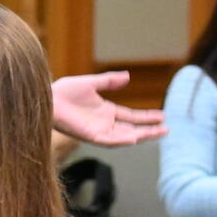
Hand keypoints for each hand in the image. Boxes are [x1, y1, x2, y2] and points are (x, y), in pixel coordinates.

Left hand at [51, 71, 166, 145]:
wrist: (49, 98)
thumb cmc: (65, 91)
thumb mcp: (92, 83)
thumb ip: (109, 81)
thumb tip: (128, 77)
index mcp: (106, 111)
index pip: (132, 116)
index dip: (147, 117)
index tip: (163, 116)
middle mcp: (105, 123)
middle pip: (133, 128)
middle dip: (150, 130)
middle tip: (167, 129)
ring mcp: (99, 130)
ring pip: (125, 136)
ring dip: (141, 135)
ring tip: (158, 133)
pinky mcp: (90, 135)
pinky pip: (109, 140)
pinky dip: (122, 139)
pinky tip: (134, 137)